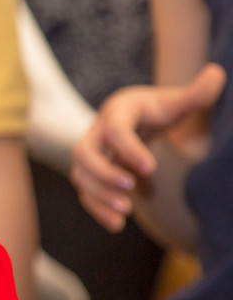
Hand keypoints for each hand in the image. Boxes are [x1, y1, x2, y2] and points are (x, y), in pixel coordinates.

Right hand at [70, 63, 224, 232]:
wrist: (134, 119)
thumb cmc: (156, 111)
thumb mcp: (175, 102)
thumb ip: (195, 94)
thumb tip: (217, 73)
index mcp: (117, 112)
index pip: (115, 131)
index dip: (130, 149)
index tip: (151, 169)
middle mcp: (96, 133)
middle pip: (83, 154)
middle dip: (103, 173)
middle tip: (130, 188)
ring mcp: (90, 155)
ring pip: (81, 176)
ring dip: (99, 195)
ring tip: (126, 210)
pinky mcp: (90, 174)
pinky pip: (85, 193)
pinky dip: (97, 209)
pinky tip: (118, 225)